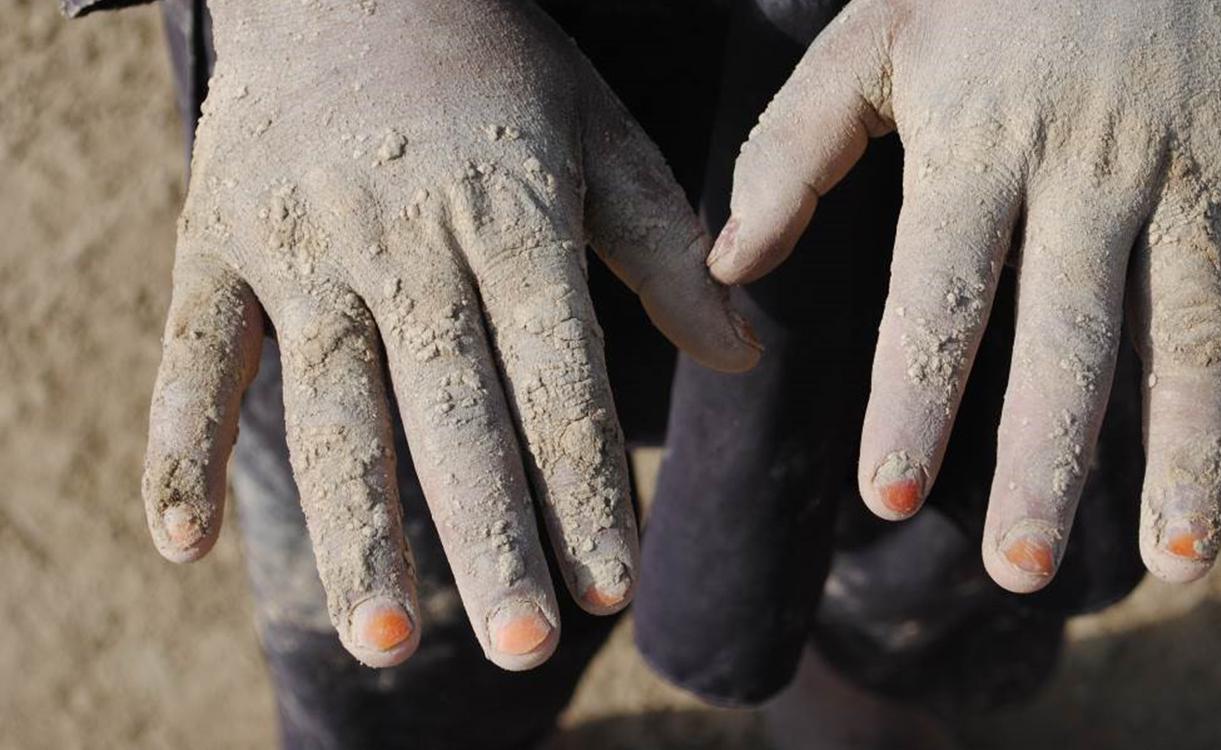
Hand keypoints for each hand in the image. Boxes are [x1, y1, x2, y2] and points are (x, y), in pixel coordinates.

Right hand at [142, 0, 758, 668]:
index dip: (587, 484)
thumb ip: (666, 250)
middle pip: (450, 410)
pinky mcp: (214, 239)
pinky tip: (181, 548)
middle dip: (490, 535)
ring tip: (383, 636)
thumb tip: (746, 355)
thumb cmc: (495, 62)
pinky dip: (176, 446)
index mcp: (512, 219)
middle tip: (524, 645)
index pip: (559, 379)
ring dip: (353, 524)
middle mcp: (406, 243)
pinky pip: (191, 353)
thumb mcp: (599, 137)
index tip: (613, 584)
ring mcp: (301, 245)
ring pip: (325, 405)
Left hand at [708, 0, 1220, 590]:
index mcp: (983, 143)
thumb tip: (728, 266)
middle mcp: (1093, 169)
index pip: (942, 291)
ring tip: (1180, 561)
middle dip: (1049, 459)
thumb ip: (794, 151)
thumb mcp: (866, 40)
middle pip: (1072, 336)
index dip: (915, 397)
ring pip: (1198, 327)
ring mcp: (1189, 173)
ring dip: (1195, 449)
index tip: (888, 498)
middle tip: (1023, 570)